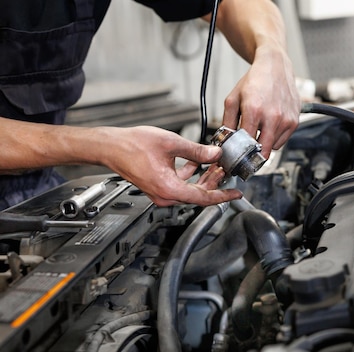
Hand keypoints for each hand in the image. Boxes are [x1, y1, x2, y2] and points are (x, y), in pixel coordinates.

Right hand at [101, 126, 241, 205]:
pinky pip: (180, 185)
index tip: (236, 194)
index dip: (223, 196)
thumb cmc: (132, 145)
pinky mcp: (157, 187)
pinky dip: (191, 176)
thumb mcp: (171, 143)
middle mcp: (165, 195)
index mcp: (170, 189)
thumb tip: (215, 154)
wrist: (110, 147)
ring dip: (203, 178)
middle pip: (198, 194)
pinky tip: (198, 163)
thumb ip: (197, 151)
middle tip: (226, 170)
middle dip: (214, 182)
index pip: (204, 198)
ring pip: (190, 190)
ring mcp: (160, 193)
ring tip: (215, 165)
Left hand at [222, 45, 300, 158]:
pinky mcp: (294, 121)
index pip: (245, 144)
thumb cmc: (255, 80)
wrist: (275, 66)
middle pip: (263, 151)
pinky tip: (270, 126)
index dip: (239, 152)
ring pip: (273, 147)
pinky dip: (275, 138)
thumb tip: (225, 141)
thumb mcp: (233, 98)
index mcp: (254, 110)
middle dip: (253, 155)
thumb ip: (227, 122)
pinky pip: (283, 141)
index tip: (235, 156)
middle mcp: (272, 116)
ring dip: (265, 144)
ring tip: (260, 130)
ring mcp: (285, 120)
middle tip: (246, 153)